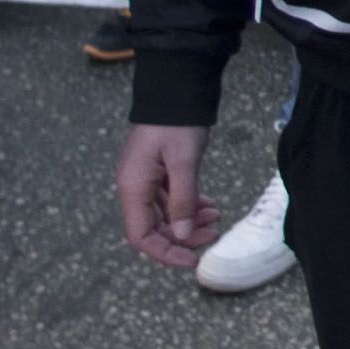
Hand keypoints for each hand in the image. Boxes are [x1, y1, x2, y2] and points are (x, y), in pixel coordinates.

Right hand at [116, 122, 216, 267]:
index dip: (165, 253)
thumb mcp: (183, 162)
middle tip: (212, 234)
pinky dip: (189, 205)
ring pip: (164, 214)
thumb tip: (182, 236)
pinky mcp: (157, 171)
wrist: (175, 88)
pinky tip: (209, 206)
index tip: (192, 260)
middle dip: (182, 237)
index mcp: (133, 187)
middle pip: (153, 228)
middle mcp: (134, 187)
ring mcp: (144, 179)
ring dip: (188, 221)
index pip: (140, 236)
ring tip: (216, 217)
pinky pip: (169, 198)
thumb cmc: (176, 123)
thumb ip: (183, 201)